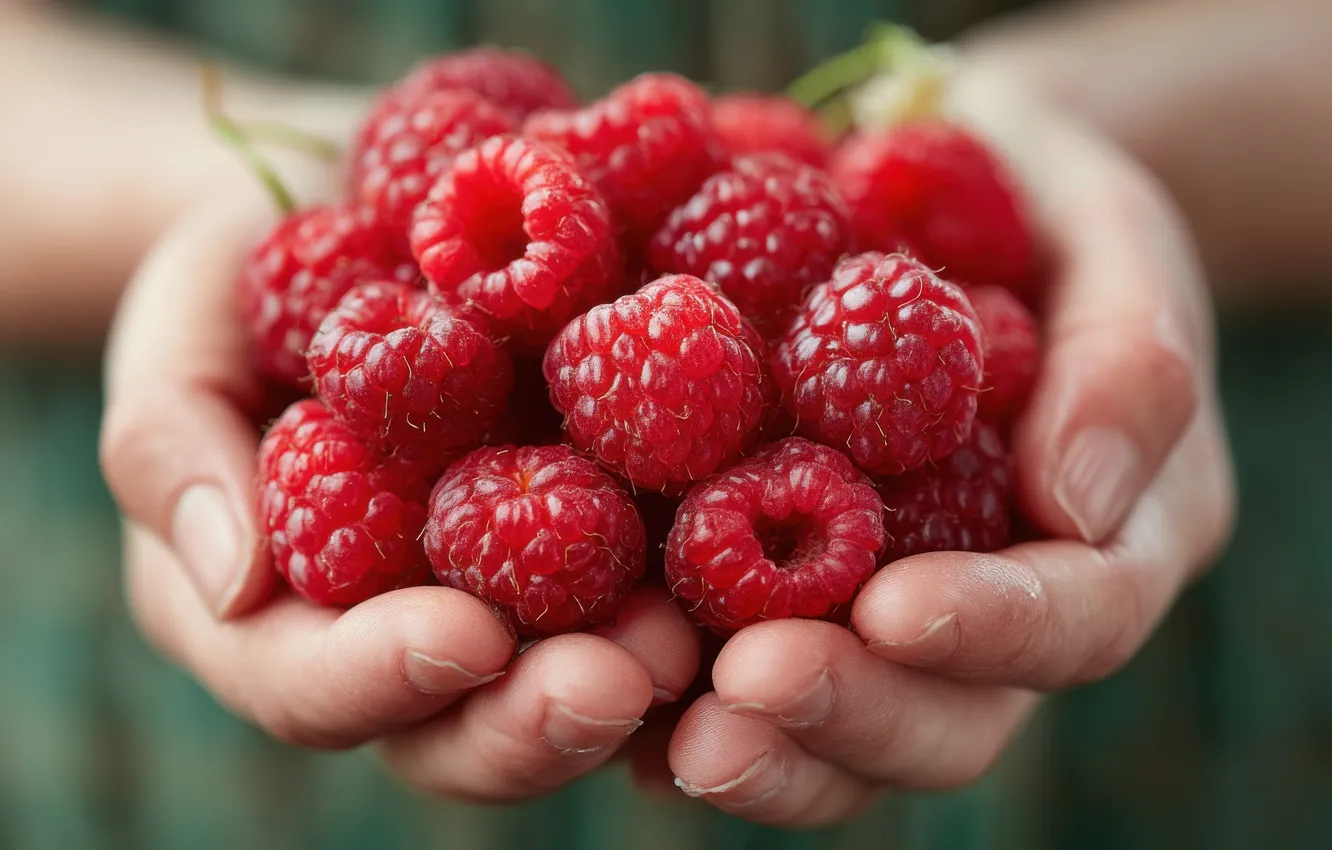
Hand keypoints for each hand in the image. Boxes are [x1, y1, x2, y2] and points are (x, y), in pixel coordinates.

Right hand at [100, 196, 699, 800]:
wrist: (355, 208)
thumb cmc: (242, 273)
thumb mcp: (180, 335)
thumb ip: (173, 449)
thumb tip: (234, 580)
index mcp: (277, 607)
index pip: (312, 683)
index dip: (384, 678)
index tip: (465, 638)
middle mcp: (399, 627)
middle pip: (461, 724)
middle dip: (536, 717)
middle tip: (620, 678)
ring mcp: (503, 595)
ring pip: (563, 683)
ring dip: (634, 677)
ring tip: (693, 637)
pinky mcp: (591, 542)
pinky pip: (644, 590)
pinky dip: (698, 594)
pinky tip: (752, 572)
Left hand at [662, 78, 1235, 824]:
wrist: (919, 193)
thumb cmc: (1030, 202)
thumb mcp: (1108, 235)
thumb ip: (1128, 356)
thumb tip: (1073, 505)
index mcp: (1104, 534)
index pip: (1080, 616)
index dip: (995, 629)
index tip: (894, 608)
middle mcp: (996, 607)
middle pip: (953, 717)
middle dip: (858, 712)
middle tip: (754, 686)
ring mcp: (887, 619)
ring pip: (849, 738)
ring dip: (772, 749)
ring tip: (686, 736)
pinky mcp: (783, 602)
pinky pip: (742, 684)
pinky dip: (687, 715)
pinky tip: (625, 705)